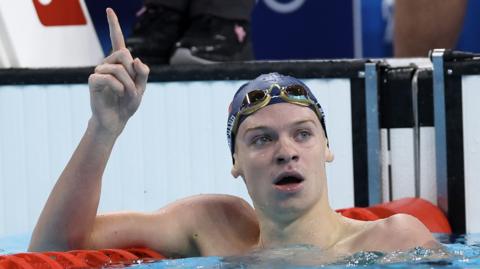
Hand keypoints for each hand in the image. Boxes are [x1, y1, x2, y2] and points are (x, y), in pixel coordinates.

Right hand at [88, 8, 148, 134]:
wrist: (116, 120)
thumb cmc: (128, 103)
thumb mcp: (142, 89)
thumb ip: (143, 74)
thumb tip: (136, 58)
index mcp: (121, 63)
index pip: (117, 40)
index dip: (113, 25)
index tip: (108, 9)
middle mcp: (108, 64)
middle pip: (124, 53)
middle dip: (133, 71)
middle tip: (133, 87)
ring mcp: (99, 72)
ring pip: (118, 68)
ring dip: (127, 83)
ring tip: (126, 94)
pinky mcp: (93, 82)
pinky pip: (107, 78)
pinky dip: (117, 87)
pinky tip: (117, 94)